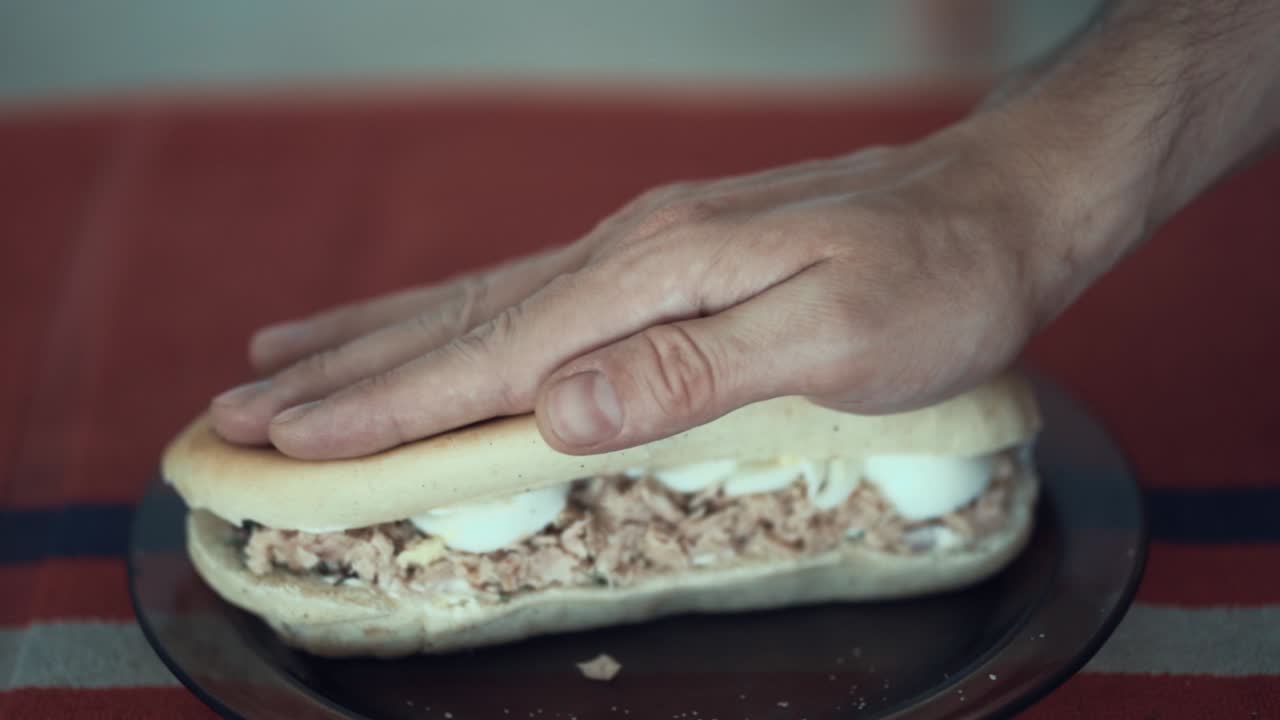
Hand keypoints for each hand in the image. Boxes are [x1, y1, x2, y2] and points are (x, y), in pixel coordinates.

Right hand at [209, 116, 1115, 459]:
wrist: (995, 204)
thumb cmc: (936, 282)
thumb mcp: (836, 339)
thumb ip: (691, 370)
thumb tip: (558, 407)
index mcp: (651, 277)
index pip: (488, 355)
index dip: (382, 406)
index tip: (284, 441)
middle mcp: (625, 254)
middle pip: (456, 321)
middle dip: (343, 376)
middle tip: (236, 409)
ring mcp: (641, 251)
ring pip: (479, 300)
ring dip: (377, 339)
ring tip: (286, 360)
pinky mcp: (665, 260)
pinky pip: (530, 294)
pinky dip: (455, 319)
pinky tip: (434, 327)